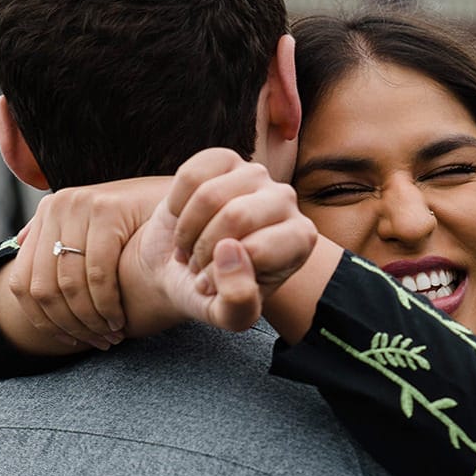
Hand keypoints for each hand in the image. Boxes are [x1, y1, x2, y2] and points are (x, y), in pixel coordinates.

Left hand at [4, 177, 169, 350]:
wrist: (185, 198)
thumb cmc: (140, 221)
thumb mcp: (93, 226)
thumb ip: (57, 234)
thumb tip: (18, 245)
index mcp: (47, 213)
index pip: (22, 281)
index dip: (41, 321)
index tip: (68, 341)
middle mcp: (57, 205)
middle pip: (43, 287)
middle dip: (68, 325)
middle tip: (94, 342)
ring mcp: (80, 204)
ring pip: (69, 284)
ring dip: (89, 320)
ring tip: (109, 335)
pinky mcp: (107, 209)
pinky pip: (98, 274)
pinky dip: (107, 305)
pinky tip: (118, 319)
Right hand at [160, 149, 319, 305]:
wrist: (183, 267)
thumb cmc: (214, 292)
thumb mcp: (229, 316)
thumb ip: (238, 302)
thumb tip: (229, 252)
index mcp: (300, 239)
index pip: (258, 249)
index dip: (223, 273)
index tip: (215, 285)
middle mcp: (287, 201)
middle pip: (235, 216)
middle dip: (204, 249)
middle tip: (199, 265)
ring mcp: (256, 175)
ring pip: (209, 195)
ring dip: (187, 231)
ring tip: (192, 246)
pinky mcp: (225, 159)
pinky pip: (190, 175)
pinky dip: (176, 205)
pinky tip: (184, 218)